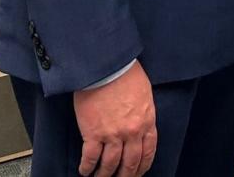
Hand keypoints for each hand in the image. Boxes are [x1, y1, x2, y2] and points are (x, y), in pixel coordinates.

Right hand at [73, 61, 156, 176]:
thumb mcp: (144, 94)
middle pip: (131, 163)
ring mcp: (112, 135)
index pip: (149, 151)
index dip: (143, 165)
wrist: (107, 68)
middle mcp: (132, 132)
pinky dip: (87, 167)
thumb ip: (143, 113)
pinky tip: (85, 171)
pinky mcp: (93, 134)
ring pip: (110, 165)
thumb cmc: (126, 74)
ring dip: (105, 175)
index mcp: (147, 121)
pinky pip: (90, 158)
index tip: (139, 172)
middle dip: (126, 175)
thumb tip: (140, 125)